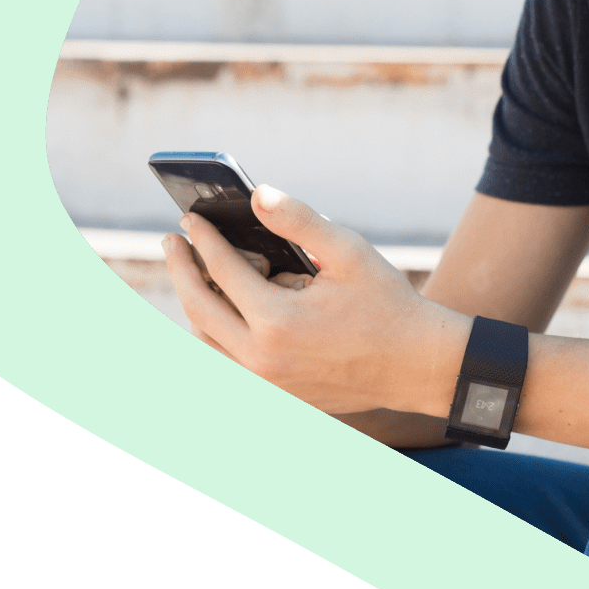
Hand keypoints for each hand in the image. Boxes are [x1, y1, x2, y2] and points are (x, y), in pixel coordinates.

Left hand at [163, 187, 469, 418]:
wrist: (416, 366)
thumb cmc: (387, 304)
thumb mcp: (349, 253)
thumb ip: (299, 220)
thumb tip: (258, 193)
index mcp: (276, 321)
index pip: (223, 270)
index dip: (204, 239)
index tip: (190, 217)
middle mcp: (260, 358)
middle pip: (199, 307)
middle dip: (182, 268)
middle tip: (172, 239)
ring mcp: (263, 383)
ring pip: (206, 339)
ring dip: (196, 301)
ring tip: (195, 270)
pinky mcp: (272, 395)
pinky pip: (226, 360)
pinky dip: (215, 332)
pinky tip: (222, 308)